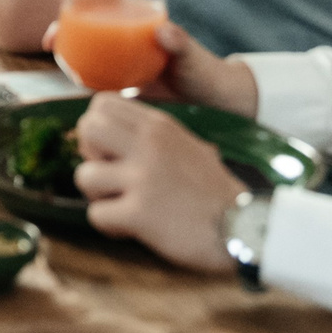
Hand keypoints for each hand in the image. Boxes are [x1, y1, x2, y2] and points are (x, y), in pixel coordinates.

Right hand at [38, 19, 255, 114]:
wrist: (210, 99)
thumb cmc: (203, 69)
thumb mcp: (191, 53)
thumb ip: (179, 42)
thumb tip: (163, 30)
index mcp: (141, 19)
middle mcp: (127, 35)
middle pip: (90, 21)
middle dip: (65, 22)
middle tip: (52, 36)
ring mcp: (123, 57)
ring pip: (87, 46)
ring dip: (67, 46)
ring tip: (54, 54)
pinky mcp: (122, 80)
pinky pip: (95, 73)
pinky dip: (79, 72)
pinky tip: (70, 77)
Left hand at [69, 95, 240, 271]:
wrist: (247, 226)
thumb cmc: (214, 192)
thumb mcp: (187, 146)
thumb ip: (151, 137)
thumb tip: (110, 139)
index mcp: (159, 126)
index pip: (101, 104)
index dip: (97, 128)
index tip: (111, 151)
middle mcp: (148, 145)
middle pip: (86, 130)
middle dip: (89, 156)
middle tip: (110, 176)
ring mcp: (143, 178)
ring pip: (84, 176)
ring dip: (99, 197)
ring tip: (123, 206)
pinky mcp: (140, 213)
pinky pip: (96, 215)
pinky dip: (110, 226)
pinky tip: (131, 228)